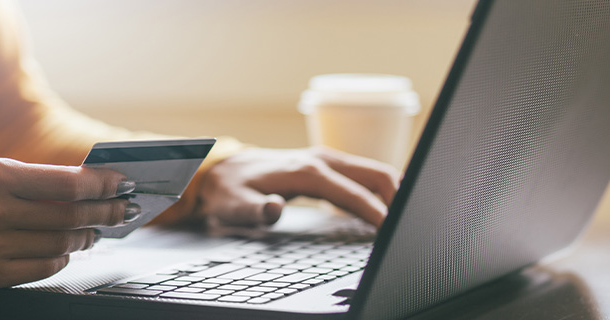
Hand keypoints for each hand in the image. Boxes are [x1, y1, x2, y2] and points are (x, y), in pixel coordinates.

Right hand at [0, 158, 136, 287]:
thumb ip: (40, 179)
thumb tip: (90, 186)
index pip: (67, 184)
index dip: (102, 185)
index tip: (122, 184)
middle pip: (71, 217)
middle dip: (106, 213)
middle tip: (123, 210)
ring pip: (62, 245)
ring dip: (87, 237)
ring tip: (96, 230)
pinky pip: (45, 269)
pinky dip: (64, 258)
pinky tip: (68, 249)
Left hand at [197, 146, 399, 227]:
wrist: (223, 169)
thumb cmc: (231, 189)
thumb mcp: (233, 204)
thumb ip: (253, 210)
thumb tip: (274, 208)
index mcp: (305, 171)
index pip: (352, 191)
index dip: (375, 210)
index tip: (391, 229)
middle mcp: (321, 159)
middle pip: (375, 173)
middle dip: (398, 196)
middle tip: (410, 225)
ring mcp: (326, 159)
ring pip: (373, 171)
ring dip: (394, 192)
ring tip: (405, 219)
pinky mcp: (327, 165)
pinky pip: (363, 174)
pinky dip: (381, 189)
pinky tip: (387, 208)